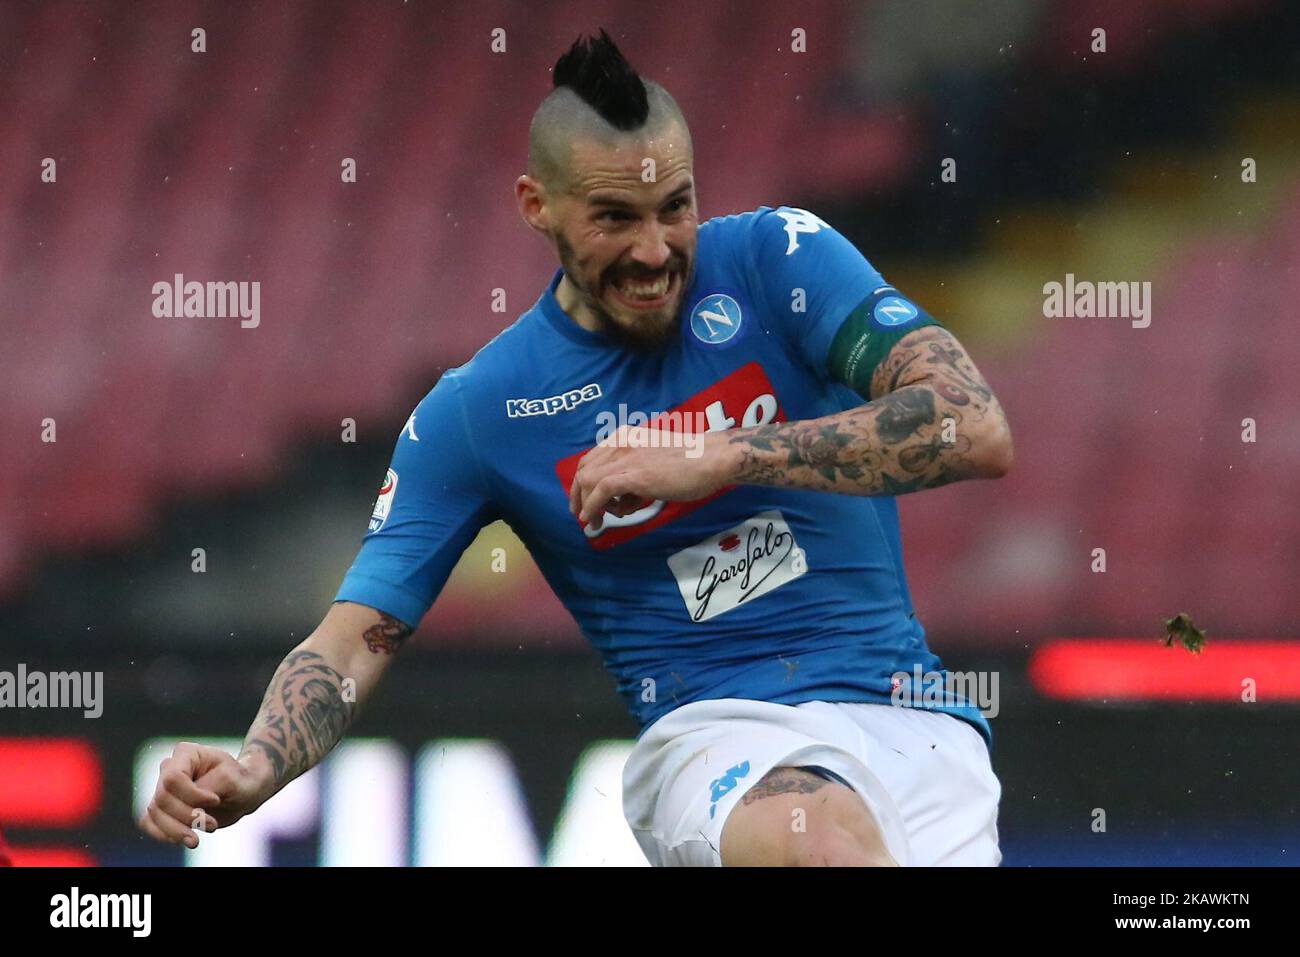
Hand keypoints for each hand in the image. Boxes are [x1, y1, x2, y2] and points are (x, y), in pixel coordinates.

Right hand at [137, 742, 271, 847]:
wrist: (242, 791)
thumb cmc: (240, 780)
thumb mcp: (233, 780)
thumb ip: (209, 788)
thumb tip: (190, 806)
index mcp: (186, 753)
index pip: (173, 778)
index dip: (191, 796)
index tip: (215, 800)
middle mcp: (170, 768)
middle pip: (162, 798)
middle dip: (186, 817)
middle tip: (212, 825)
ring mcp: (163, 788)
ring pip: (154, 813)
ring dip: (175, 831)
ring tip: (196, 840)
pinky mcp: (162, 807)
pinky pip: (149, 823)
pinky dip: (163, 834)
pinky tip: (183, 839)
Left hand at [568, 426, 738, 529]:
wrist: (711, 458)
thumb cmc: (691, 461)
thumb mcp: (655, 461)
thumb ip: (637, 473)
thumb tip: (625, 498)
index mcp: (625, 436)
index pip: (591, 458)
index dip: (583, 482)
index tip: (586, 500)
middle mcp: (621, 443)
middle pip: (584, 469)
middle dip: (578, 495)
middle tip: (584, 515)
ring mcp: (627, 458)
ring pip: (588, 480)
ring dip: (586, 504)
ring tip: (598, 521)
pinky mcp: (634, 475)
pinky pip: (601, 490)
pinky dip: (592, 506)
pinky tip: (593, 518)